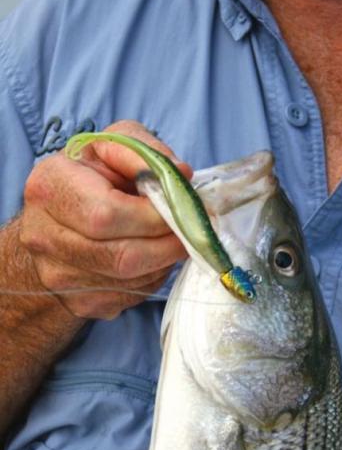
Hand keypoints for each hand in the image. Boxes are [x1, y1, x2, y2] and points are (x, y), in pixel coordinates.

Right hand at [20, 120, 189, 319]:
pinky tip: (153, 257)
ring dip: (163, 262)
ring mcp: (58, 275)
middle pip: (122, 257)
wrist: (53, 223)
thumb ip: (145, 152)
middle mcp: (44, 235)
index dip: (152, 217)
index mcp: (49, 187)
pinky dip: (152, 277)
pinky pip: (130, 296)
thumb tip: (181, 174)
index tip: (178, 209)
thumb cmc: (88, 178)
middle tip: (189, 230)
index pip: (107, 215)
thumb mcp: (111, 147)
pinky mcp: (78, 302)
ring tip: (171, 239)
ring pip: (131, 281)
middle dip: (167, 244)